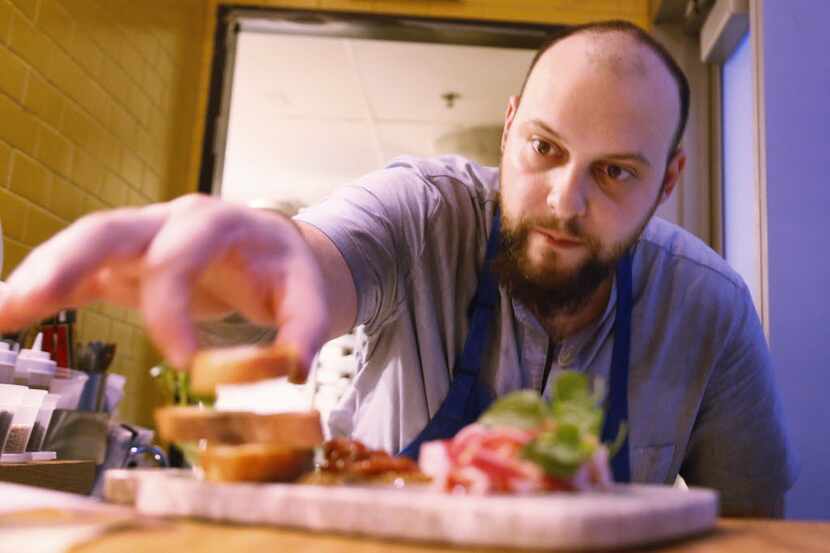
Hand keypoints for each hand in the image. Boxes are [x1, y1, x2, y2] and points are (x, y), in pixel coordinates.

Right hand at [0, 194, 330, 380]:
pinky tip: (9, 313)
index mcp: (218, 223)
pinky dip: (42, 289)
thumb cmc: (287, 270)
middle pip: (109, 229)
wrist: (275, 250)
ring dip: (39, 275)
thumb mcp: (309, 293)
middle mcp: (171, 221)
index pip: (180, 257)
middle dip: (67, 262)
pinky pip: (77, 269)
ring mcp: (142, 238)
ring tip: (1, 312)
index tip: (182, 362)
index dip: (173, 309)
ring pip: (81, 244)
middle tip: (28, 301)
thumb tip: (294, 370)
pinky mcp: (125, 263)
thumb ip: (307, 328)